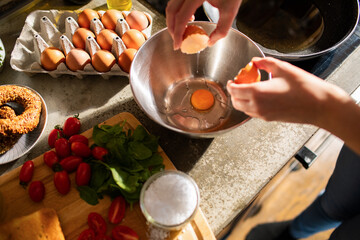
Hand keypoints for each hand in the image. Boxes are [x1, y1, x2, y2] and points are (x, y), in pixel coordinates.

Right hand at [166, 0, 241, 49]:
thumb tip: (210, 42)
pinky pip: (176, 1)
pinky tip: (189, 19)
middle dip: (172, 29)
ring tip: (182, 32)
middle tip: (177, 41)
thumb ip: (221, 29)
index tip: (177, 46)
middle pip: (171, 11)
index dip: (177, 34)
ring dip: (173, 21)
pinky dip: (177, 13)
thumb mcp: (230, 10)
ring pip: (171, 6)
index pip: (181, 17)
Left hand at [226, 57, 350, 125]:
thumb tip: (254, 61)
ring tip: (250, 89)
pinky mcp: (269, 119)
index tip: (232, 80)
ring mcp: (263, 114)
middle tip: (239, 84)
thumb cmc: (304, 88)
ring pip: (243, 109)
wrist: (319, 106)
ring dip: (242, 100)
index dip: (230, 85)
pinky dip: (250, 105)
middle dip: (234, 93)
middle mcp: (257, 106)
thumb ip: (265, 63)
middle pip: (236, 102)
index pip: (234, 91)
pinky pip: (253, 113)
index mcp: (257, 93)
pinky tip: (260, 96)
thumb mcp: (283, 68)